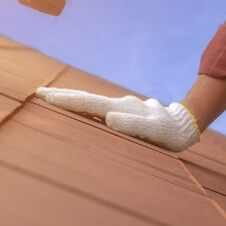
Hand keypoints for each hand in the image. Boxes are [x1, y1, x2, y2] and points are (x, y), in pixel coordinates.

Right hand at [35, 88, 199, 151]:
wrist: (186, 124)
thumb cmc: (171, 133)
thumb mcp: (156, 131)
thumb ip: (134, 124)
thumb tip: (108, 117)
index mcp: (120, 109)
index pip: (87, 104)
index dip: (66, 100)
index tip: (45, 96)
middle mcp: (118, 104)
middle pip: (85, 98)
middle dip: (62, 95)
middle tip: (39, 92)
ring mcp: (121, 106)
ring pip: (91, 102)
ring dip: (71, 100)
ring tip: (52, 98)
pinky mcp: (124, 111)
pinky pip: (99, 108)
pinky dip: (84, 106)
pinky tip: (78, 109)